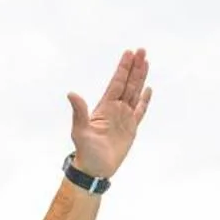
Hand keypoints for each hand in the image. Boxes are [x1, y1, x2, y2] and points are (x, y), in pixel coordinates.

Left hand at [68, 48, 151, 179]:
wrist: (95, 169)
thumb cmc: (85, 152)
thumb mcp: (80, 131)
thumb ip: (79, 111)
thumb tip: (71, 93)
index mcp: (104, 106)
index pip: (116, 82)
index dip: (123, 68)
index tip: (128, 53)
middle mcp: (115, 109)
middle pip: (128, 83)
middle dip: (135, 67)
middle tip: (141, 50)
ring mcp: (124, 117)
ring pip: (135, 93)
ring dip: (141, 78)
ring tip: (146, 62)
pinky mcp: (132, 129)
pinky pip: (140, 111)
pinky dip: (145, 100)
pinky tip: (148, 89)